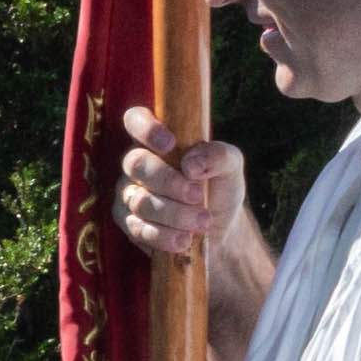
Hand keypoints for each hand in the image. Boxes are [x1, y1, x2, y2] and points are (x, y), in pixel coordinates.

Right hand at [110, 107, 247, 265]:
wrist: (219, 231)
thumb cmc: (220, 189)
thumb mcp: (231, 167)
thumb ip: (218, 155)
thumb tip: (191, 164)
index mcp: (157, 141)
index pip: (135, 120)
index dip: (145, 129)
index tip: (170, 145)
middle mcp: (137, 164)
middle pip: (136, 164)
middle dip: (168, 182)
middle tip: (197, 196)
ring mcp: (129, 194)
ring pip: (140, 201)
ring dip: (174, 214)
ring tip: (202, 223)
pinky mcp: (129, 224)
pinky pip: (138, 228)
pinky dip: (164, 236)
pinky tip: (184, 240)